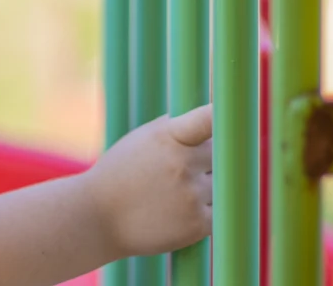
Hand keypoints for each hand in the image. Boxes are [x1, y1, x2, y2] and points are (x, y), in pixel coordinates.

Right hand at [84, 104, 212, 257]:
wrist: (97, 216)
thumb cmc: (120, 173)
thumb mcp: (140, 140)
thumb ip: (175, 129)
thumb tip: (212, 119)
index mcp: (167, 136)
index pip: (205, 120)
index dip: (224, 114)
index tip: (234, 109)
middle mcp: (181, 163)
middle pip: (222, 154)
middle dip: (209, 159)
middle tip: (184, 168)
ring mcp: (191, 194)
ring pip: (222, 184)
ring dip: (207, 187)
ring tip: (174, 193)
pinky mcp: (198, 223)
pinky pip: (220, 212)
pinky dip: (206, 211)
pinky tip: (181, 211)